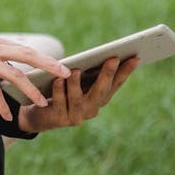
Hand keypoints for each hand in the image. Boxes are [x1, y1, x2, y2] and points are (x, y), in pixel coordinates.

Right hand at [0, 33, 70, 121]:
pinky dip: (1, 105)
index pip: (24, 49)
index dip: (43, 58)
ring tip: (42, 103)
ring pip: (14, 75)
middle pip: (27, 55)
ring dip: (30, 90)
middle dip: (49, 65)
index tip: (60, 66)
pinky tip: (7, 116)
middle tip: (67, 73)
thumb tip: (8, 68)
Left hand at [17, 56, 138, 132]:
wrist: (39, 112)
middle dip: (108, 75)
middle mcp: (91, 109)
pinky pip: (60, 104)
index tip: (135, 57)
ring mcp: (76, 116)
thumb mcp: (77, 79)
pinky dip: (59, 91)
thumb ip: (88, 71)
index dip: (126, 72)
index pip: (116, 84)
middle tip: (112, 59)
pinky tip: (57, 79)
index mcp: (99, 98)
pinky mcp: (59, 119)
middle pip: (101, 92)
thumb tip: (103, 54)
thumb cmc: (62, 89)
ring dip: (77, 84)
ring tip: (75, 70)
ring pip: (79, 100)